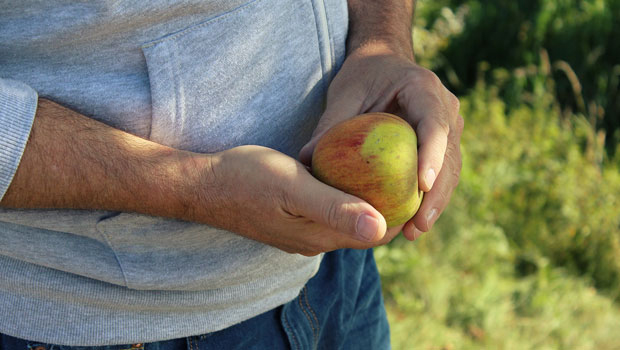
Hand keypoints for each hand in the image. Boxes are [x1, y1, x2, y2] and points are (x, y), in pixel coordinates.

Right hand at [191, 145, 400, 255]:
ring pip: (346, 219)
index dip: (402, 214)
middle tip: (409, 172)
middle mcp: (314, 240)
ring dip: (367, 200)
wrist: (203, 185)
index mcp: (319, 236)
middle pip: (364, 228)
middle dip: (390, 207)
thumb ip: (335, 208)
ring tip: (387, 171)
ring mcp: (301, 232)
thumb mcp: (293, 187)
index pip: (376, 234)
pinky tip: (348, 172)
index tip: (420, 186)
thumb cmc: (247, 179)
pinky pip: (329, 211)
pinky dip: (345, 195)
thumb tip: (380, 228)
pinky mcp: (291, 220)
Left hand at [299, 44, 463, 240]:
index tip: (422, 185)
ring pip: (451, 169)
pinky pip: (441, 173)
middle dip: (437, 193)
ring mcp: (449, 126)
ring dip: (436, 202)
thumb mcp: (344, 94)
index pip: (434, 125)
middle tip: (419, 225)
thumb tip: (306, 162)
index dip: (433, 155)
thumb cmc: (362, 76)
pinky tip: (411, 222)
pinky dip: (429, 197)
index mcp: (425, 89)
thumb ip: (330, 125)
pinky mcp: (443, 144)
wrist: (383, 62)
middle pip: (450, 155)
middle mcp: (446, 107)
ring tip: (415, 231)